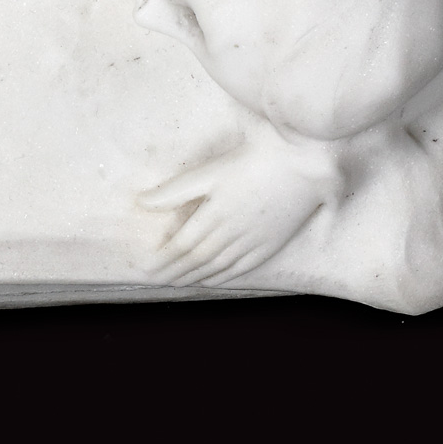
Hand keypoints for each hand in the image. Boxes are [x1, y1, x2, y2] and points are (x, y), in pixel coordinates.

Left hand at [138, 133, 346, 287]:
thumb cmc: (251, 160)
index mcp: (215, 215)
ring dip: (196, 276)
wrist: (300, 163)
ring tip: (178, 282)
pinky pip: (243, 267)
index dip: (164, 259)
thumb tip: (141, 202)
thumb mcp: (208, 172)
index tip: (147, 267)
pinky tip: (212, 280)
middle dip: (175, 271)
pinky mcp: (271, 242)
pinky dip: (224, 276)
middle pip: (198, 259)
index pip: (183, 245)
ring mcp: (254, 241)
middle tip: (156, 280)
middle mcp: (233, 233)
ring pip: (219, 266)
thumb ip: (174, 191)